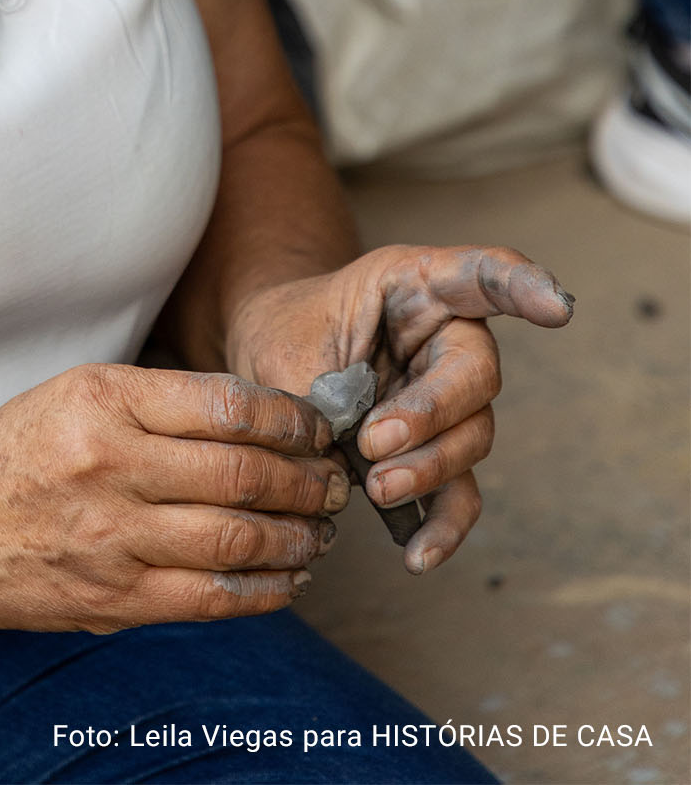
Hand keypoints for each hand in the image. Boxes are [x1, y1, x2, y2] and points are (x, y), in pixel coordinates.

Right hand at [0, 363, 348, 636]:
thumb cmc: (14, 454)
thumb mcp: (76, 394)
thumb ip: (159, 402)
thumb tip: (257, 417)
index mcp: (103, 401)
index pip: (226, 404)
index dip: (289, 419)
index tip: (316, 426)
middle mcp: (110, 466)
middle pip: (242, 474)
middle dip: (307, 479)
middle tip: (335, 479)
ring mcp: (113, 540)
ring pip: (238, 539)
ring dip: (297, 536)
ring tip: (321, 528)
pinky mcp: (115, 601)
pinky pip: (211, 600)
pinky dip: (264, 591)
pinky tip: (288, 577)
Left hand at [222, 246, 573, 575]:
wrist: (272, 359)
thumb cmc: (288, 332)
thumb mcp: (290, 343)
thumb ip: (326, 392)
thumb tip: (355, 462)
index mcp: (414, 283)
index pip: (480, 273)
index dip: (522, 285)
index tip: (557, 309)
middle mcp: (445, 336)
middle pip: (477, 372)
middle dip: (433, 414)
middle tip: (374, 442)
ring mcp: (450, 395)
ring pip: (473, 435)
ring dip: (428, 468)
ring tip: (375, 486)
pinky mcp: (438, 450)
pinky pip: (459, 492)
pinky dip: (443, 526)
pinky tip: (418, 556)